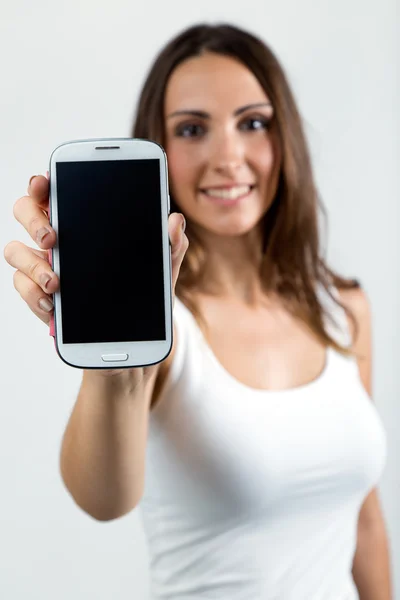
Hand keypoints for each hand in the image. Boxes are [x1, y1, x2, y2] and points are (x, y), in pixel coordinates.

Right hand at [4, 174, 187, 378]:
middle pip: (25, 211)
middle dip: (32, 219)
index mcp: (86, 221)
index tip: (45, 183)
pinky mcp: (40, 294)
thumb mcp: (164, 267)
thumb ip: (171, 243)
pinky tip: (52, 305)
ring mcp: (45, 266)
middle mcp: (59, 239)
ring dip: (31, 263)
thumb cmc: (146, 293)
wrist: (135, 337)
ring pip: (16, 250)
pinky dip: (33, 295)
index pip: (57, 192)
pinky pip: (22, 286)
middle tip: (52, 237)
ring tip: (56, 282)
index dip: (44, 182)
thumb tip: (175, 220)